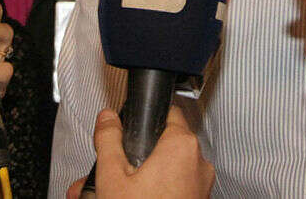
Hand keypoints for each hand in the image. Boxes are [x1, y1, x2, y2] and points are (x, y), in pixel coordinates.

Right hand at [66, 105, 213, 198]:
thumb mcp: (113, 176)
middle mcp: (198, 164)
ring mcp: (199, 186)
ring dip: (135, 181)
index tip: (128, 131)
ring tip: (106, 194)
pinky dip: (150, 193)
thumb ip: (109, 141)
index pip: (166, 114)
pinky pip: (171, 189)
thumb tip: (108, 119)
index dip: (143, 121)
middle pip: (161, 147)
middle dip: (130, 160)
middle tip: (106, 174)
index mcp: (182, 146)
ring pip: (164, 172)